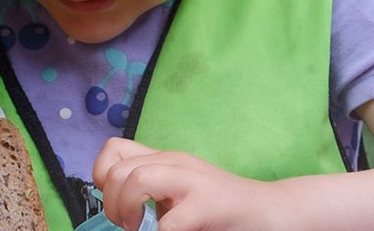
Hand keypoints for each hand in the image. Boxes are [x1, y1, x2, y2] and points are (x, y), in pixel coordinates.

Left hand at [93, 138, 282, 230]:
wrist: (271, 213)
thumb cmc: (221, 211)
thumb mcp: (178, 195)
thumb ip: (150, 194)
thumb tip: (115, 212)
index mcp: (165, 160)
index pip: (114, 150)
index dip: (103, 177)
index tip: (117, 204)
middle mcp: (175, 163)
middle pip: (117, 168)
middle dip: (111, 203)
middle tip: (129, 224)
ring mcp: (192, 182)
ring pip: (136, 179)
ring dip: (127, 210)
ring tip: (141, 228)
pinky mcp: (208, 205)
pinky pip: (169, 223)